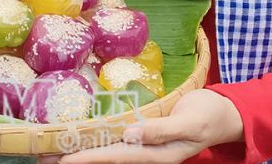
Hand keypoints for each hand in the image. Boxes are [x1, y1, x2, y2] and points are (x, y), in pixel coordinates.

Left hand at [52, 89, 243, 163]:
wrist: (225, 113)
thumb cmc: (208, 116)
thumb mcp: (188, 122)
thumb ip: (161, 131)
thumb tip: (130, 135)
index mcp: (156, 153)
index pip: (114, 157)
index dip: (88, 159)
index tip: (63, 159)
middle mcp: (147, 152)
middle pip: (106, 157)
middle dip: (77, 157)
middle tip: (46, 156)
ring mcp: (145, 144)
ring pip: (109, 150)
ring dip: (83, 150)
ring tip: (54, 150)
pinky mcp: (146, 133)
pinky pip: (117, 139)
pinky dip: (98, 138)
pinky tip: (83, 136)